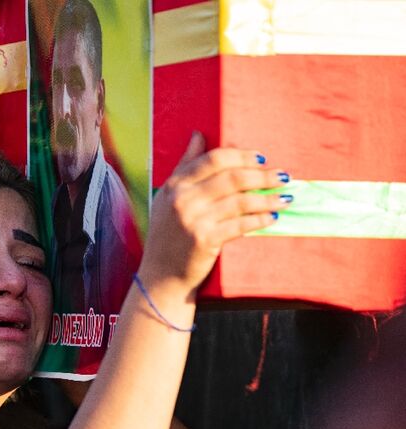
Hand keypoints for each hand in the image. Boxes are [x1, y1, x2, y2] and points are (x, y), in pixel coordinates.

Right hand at [140, 132, 290, 292]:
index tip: (262, 158)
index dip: (242, 156)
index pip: (214, 160)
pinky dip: (260, 219)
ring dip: (267, 198)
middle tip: (282, 176)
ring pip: (240, 201)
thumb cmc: (167, 234)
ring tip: (285, 197)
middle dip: (262, 176)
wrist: (161, 274)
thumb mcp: (168, 196)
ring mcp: (193, 220)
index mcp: (175, 185)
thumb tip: (198, 135)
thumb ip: (185, 166)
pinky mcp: (205, 240)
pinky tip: (272, 217)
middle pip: (232, 178)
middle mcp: (182, 199)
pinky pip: (241, 224)